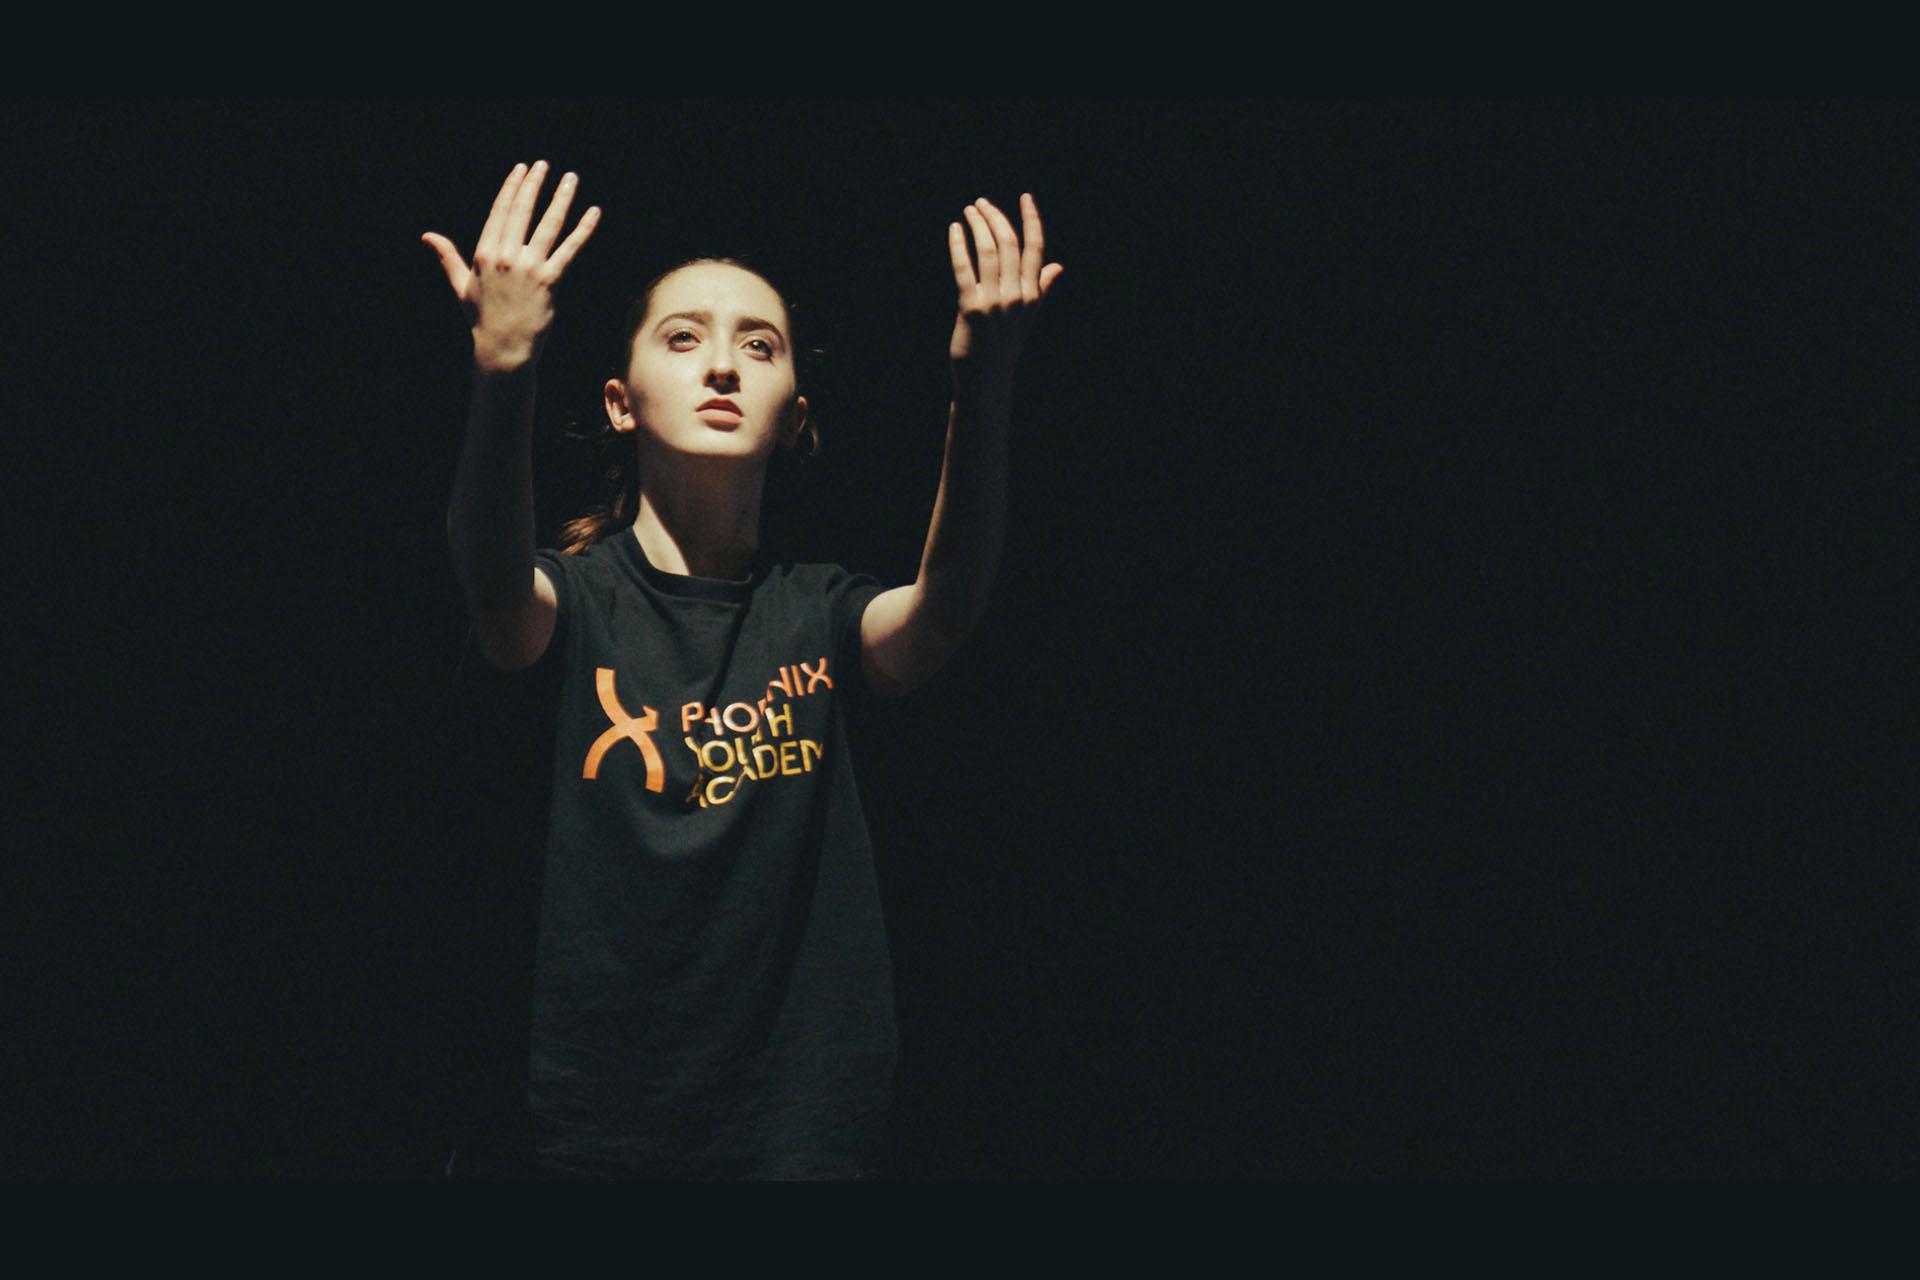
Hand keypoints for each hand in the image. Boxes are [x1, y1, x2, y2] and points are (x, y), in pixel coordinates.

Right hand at [422, 161, 599, 373]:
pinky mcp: (550, 281)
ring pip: (548, 224)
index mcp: (484, 253)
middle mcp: (505, 256)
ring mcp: (528, 267)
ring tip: (570, 178)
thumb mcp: (461, 286)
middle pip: (522, 211)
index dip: (512, 187)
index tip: (521, 169)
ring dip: (561, 198)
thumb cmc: (482, 320)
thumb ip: (448, 257)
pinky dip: (584, 229)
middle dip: (534, 184)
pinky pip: (570, 249)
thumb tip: (427, 236)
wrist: (503, 349)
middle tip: (543, 164)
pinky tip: (594, 212)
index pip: (499, 211)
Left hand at [947, 193, 1062, 384]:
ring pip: (988, 251)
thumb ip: (1041, 289)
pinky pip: (964, 269)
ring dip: (977, 225)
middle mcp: (1016, 295)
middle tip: (981, 203)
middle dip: (996, 217)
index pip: (1036, 248)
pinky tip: (954, 230)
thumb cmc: (1005, 346)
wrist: (987, 380)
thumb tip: (1057, 266)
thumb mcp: (1028, 317)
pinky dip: (958, 245)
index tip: (1025, 197)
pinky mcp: (971, 308)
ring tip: (969, 210)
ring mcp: (994, 302)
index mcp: (1032, 295)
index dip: (1031, 219)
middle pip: (1009, 244)